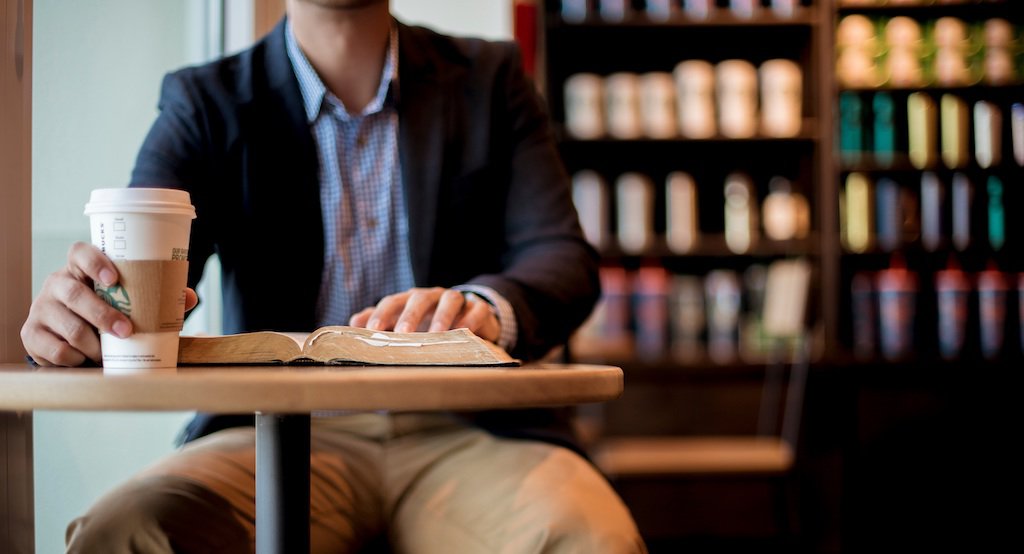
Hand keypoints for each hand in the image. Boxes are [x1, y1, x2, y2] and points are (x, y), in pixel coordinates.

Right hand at [20, 242, 198, 365]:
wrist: (68, 340)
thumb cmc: (105, 313)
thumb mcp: (127, 303)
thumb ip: (156, 298)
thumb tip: (189, 296)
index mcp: (80, 269)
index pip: (79, 252)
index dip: (95, 262)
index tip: (114, 278)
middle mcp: (56, 284)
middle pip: (74, 293)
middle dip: (103, 315)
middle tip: (126, 331)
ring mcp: (40, 308)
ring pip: (68, 326)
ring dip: (93, 344)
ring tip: (107, 353)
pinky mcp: (31, 334)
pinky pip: (56, 350)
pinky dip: (76, 359)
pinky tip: (85, 360)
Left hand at [348, 287, 499, 342]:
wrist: (470, 320)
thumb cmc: (431, 323)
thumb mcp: (406, 323)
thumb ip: (380, 322)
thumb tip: (353, 323)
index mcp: (411, 299)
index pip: (393, 301)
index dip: (382, 314)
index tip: (373, 330)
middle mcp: (432, 296)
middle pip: (419, 298)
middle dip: (410, 315)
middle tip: (403, 334)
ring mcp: (458, 300)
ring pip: (450, 299)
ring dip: (442, 316)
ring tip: (438, 334)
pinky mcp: (480, 308)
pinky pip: (477, 309)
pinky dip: (471, 319)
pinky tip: (465, 332)